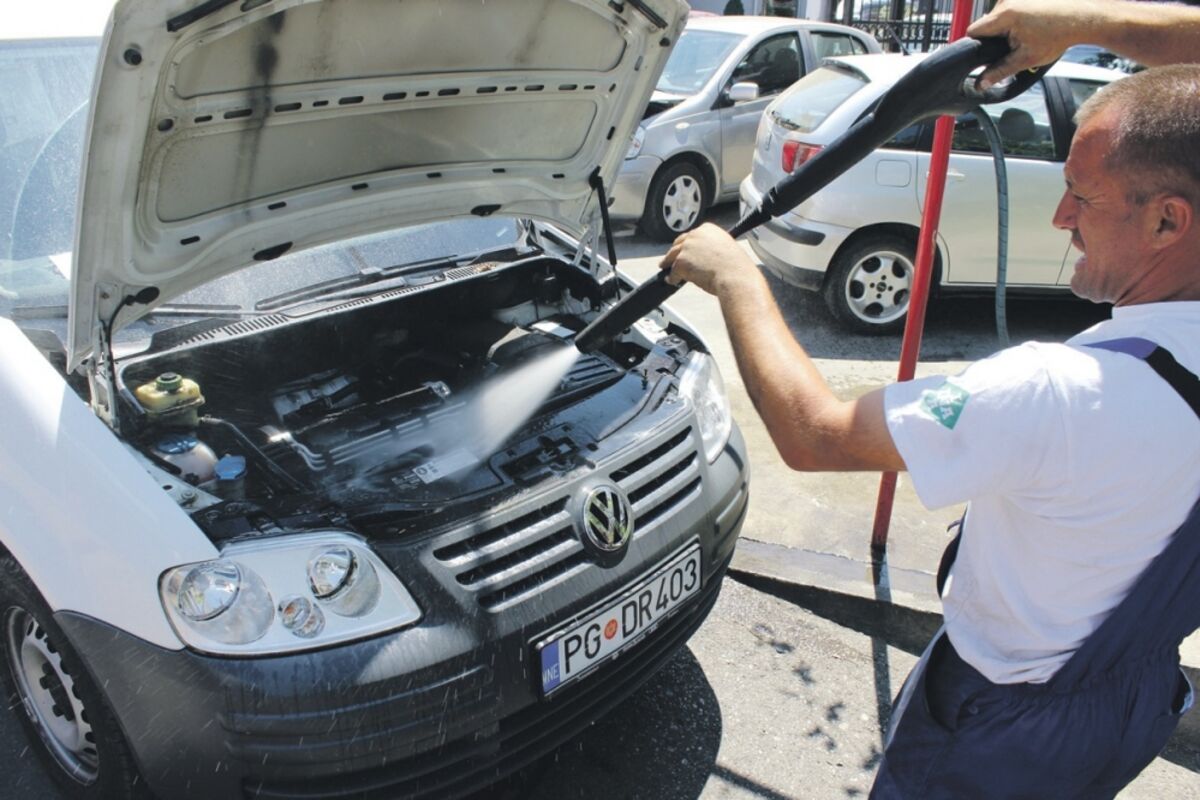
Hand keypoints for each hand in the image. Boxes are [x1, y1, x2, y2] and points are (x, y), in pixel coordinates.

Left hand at [659, 223, 759, 297]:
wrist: (734, 276)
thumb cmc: (736, 267)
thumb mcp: (726, 247)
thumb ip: (712, 247)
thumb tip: (702, 256)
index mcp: (708, 229)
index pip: (692, 235)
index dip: (686, 244)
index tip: (684, 249)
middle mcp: (696, 234)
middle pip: (679, 243)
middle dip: (675, 252)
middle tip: (670, 259)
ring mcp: (687, 248)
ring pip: (673, 257)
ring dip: (669, 263)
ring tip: (666, 269)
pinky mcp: (680, 262)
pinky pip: (673, 272)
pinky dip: (673, 278)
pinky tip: (673, 281)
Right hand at [968, 0, 1101, 88]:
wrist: (1082, 17)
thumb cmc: (1058, 35)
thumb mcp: (1025, 59)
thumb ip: (999, 72)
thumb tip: (981, 83)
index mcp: (1004, 15)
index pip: (973, 31)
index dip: (976, 46)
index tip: (985, 55)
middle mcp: (1007, 1)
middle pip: (985, 24)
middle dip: (993, 38)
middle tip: (1012, 47)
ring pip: (996, 18)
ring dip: (1004, 29)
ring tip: (1025, 36)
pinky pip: (1008, 10)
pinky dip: (1013, 20)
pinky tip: (1029, 27)